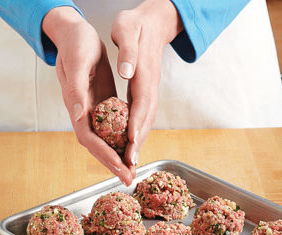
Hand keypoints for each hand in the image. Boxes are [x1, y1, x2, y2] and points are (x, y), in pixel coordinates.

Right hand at [43, 7, 133, 184]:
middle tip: (129, 180)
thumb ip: (76, 91)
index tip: (120, 167)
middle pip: (97, 147)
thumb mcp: (79, 63)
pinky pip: (110, 131)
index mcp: (77, 108)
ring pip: (104, 142)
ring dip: (117, 158)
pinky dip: (119, 143)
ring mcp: (92, 114)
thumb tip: (78, 115)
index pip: (90, 139)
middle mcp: (83, 115)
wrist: (76, 37)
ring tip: (131, 172)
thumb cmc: (77, 46)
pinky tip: (129, 150)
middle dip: (113, 164)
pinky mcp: (101, 109)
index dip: (104, 154)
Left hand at [111, 0, 182, 166]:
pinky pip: (144, 117)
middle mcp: (150, 86)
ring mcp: (151, 91)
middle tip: (131, 163)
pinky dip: (138, 133)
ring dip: (140, 142)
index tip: (131, 142)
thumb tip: (127, 71)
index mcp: (144, 73)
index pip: (141, 102)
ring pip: (147, 121)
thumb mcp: (128, 29)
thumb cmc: (137, 25)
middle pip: (146, 119)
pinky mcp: (148, 93)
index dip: (136, 123)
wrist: (154, 23)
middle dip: (139, 142)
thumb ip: (129, 50)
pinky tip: (131, 144)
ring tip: (131, 162)